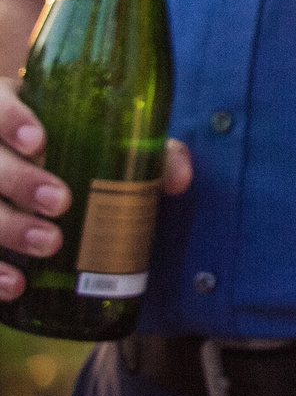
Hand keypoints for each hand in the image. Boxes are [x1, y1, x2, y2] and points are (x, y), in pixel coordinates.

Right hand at [0, 85, 190, 300]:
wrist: (50, 167)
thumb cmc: (84, 145)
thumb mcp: (113, 137)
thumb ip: (150, 150)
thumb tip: (179, 181)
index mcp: (14, 110)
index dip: (10, 120)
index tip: (38, 142)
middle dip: (21, 181)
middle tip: (60, 202)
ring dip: (9, 228)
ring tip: (48, 245)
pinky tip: (15, 285)